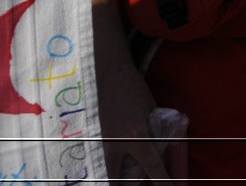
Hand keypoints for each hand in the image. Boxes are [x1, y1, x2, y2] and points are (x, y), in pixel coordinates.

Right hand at [96, 49, 170, 181]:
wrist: (104, 71)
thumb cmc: (132, 88)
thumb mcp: (150, 109)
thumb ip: (153, 130)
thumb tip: (158, 149)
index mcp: (137, 135)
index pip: (153, 167)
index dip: (162, 182)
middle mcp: (116, 143)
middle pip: (119, 180)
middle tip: (138, 185)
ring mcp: (97, 142)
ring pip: (102, 173)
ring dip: (111, 179)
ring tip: (119, 179)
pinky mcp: (84, 138)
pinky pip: (90, 160)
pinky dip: (96, 167)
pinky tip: (98, 170)